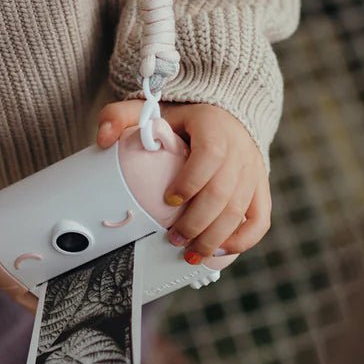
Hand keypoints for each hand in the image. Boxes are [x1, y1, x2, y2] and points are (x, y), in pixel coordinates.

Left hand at [96, 100, 270, 260]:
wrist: (224, 115)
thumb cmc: (181, 119)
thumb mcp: (151, 109)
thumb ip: (120, 116)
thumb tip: (102, 140)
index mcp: (214, 127)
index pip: (210, 155)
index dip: (191, 181)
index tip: (168, 201)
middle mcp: (240, 149)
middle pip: (224, 192)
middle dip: (198, 221)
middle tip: (173, 239)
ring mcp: (253, 171)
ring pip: (240, 210)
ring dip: (216, 237)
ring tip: (190, 254)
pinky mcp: (260, 188)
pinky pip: (261, 219)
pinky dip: (244, 239)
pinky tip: (220, 252)